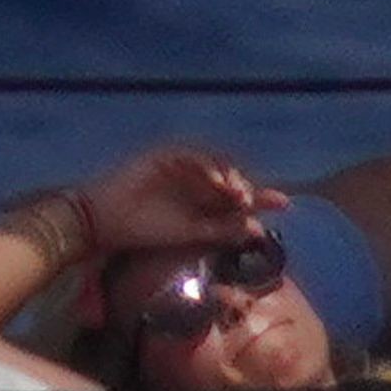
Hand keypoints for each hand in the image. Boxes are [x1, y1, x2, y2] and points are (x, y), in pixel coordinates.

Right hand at [83, 144, 290, 251]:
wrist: (106, 223)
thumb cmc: (146, 231)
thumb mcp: (190, 234)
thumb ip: (221, 230)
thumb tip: (257, 230)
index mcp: (206, 200)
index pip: (239, 198)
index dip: (262, 198)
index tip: (285, 203)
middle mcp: (199, 181)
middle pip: (233, 178)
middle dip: (248, 188)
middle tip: (259, 200)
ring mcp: (183, 166)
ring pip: (216, 165)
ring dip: (230, 176)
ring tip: (238, 193)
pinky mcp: (166, 156)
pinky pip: (193, 157)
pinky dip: (207, 167)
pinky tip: (218, 181)